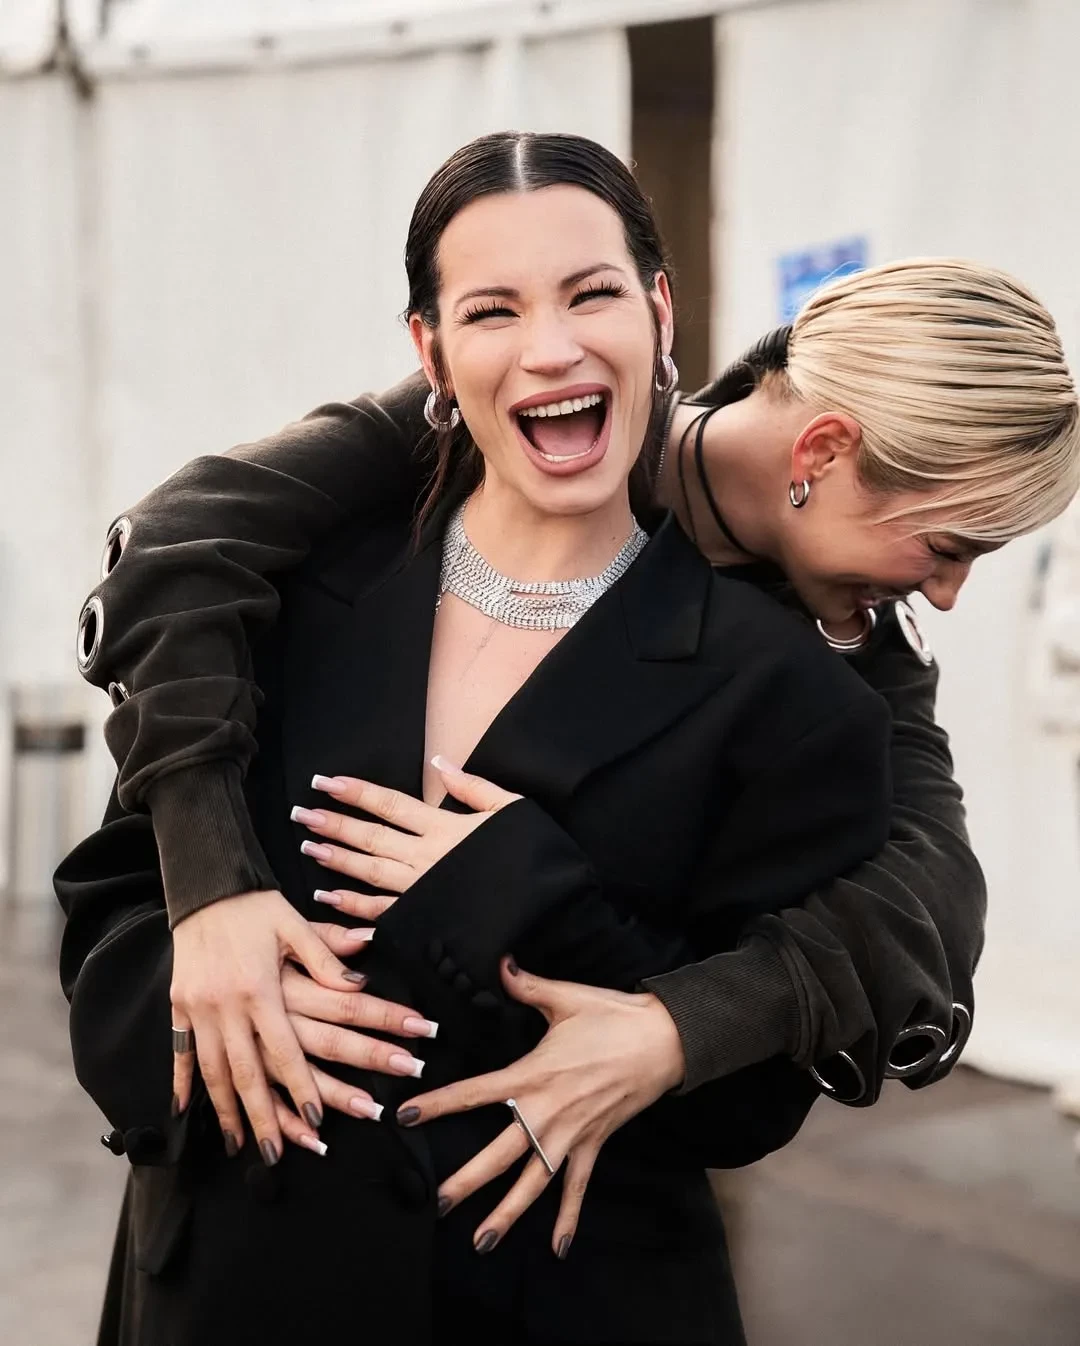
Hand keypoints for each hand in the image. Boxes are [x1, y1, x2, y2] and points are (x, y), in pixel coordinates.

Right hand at [170, 890, 423, 1162]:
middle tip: (278, 1155)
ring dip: (227, 1112)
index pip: (285, 1050)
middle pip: (248, 1073)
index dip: (302, 1088)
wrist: (204, 885)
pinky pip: (182, 1052)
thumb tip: (361, 980)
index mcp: (261, 987)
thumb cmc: (256, 905)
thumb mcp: (295, 923)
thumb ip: (326, 956)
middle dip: (264, 1118)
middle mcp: (227, 1005)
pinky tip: (186, 1110)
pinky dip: (184, 1083)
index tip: (318, 1122)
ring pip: (213, 1072)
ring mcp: (198, 1009)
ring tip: (240, 1144)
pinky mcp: (179, 1006)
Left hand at [292, 759, 519, 897]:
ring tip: (306, 847)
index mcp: (446, 827)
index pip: (391, 805)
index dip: (356, 792)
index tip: (326, 782)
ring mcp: (424, 890)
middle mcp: (428, 857)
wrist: (552, 910)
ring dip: (336, 859)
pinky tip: (327, 898)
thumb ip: (474, 787)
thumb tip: (440, 763)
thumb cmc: (537, 857)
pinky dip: (353, 907)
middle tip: (300, 814)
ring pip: (369, 872)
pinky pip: (384, 911)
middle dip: (333, 824)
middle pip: (371, 836)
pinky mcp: (427, 919)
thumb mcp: (512, 809)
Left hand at [394, 959, 685, 1258]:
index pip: (476, 1092)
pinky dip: (569, 1219)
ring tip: (481, 1241)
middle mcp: (547, 1112)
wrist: (665, 1040)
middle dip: (467, 1181)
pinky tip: (557, 1249)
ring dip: (508, 1213)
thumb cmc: (614, 1017)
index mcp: (532, 1075)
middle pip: (500, 1154)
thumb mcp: (565, 997)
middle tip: (437, 1203)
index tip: (406, 1116)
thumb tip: (501, 963)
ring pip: (534, 1182)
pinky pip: (578, 1187)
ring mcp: (572, 1134)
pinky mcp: (595, 1143)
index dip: (440, 1104)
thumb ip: (526, 984)